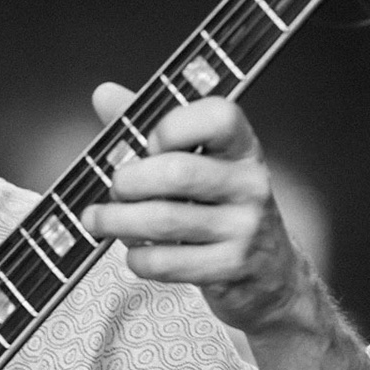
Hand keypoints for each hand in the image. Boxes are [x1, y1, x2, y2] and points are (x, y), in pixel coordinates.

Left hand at [80, 82, 319, 332]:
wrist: (271, 274)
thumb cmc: (222, 209)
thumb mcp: (202, 164)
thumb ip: (155, 129)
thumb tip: (104, 94)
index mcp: (243, 148)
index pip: (218, 117)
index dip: (173, 126)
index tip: (149, 143)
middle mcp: (250, 184)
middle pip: (177, 172)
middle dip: (128, 181)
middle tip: (114, 188)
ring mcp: (244, 228)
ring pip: (163, 220)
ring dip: (116, 221)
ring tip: (98, 219)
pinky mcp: (229, 268)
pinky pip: (165, 262)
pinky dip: (137, 257)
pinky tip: (135, 250)